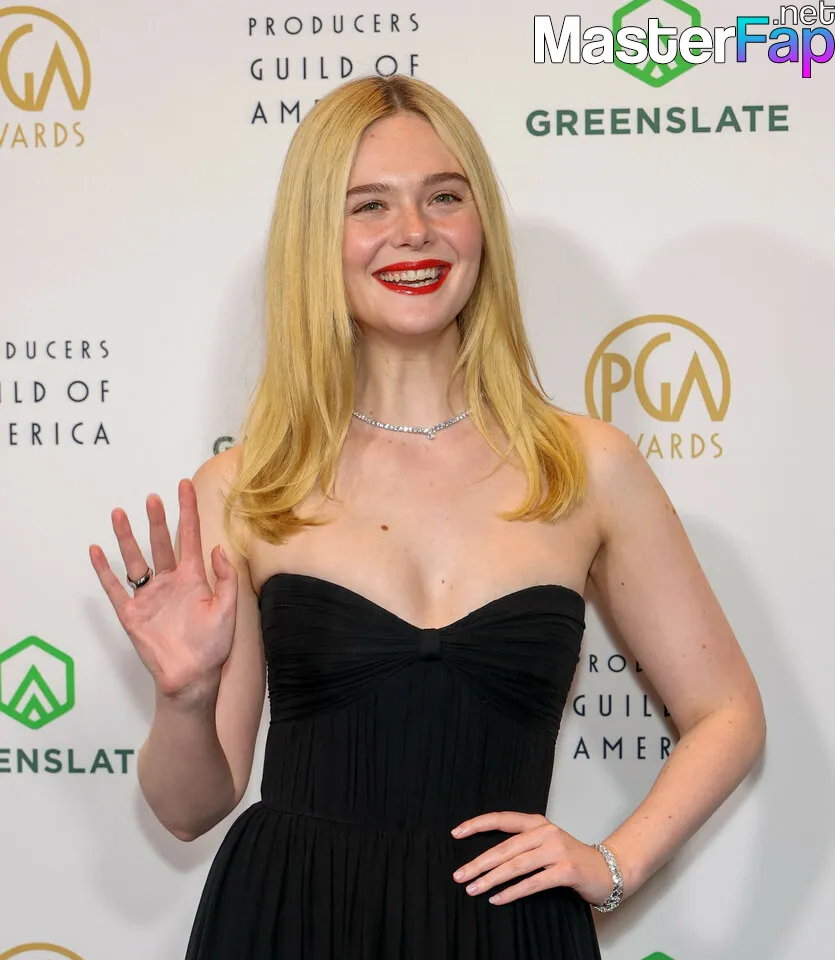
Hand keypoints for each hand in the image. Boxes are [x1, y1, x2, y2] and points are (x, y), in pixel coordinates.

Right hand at [89, 478, 238, 700]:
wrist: (192, 677)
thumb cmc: (213, 646)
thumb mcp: (228, 610)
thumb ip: (226, 579)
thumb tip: (217, 548)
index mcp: (194, 578)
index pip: (189, 537)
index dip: (188, 511)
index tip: (184, 485)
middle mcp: (170, 582)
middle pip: (160, 543)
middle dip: (157, 520)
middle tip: (152, 497)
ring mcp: (149, 596)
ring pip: (135, 560)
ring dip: (127, 537)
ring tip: (119, 513)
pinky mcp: (132, 613)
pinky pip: (116, 588)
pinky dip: (105, 570)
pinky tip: (96, 551)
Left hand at [450, 811, 615, 906]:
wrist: (607, 869)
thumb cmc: (571, 860)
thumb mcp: (545, 844)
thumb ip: (522, 845)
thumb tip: (487, 859)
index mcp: (537, 822)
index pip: (502, 819)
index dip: (477, 825)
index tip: (456, 833)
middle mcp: (545, 832)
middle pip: (505, 847)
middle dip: (479, 862)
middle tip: (459, 875)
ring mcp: (557, 850)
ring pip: (516, 865)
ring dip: (491, 879)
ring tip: (473, 889)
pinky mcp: (566, 870)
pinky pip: (533, 883)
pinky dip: (512, 892)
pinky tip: (497, 899)